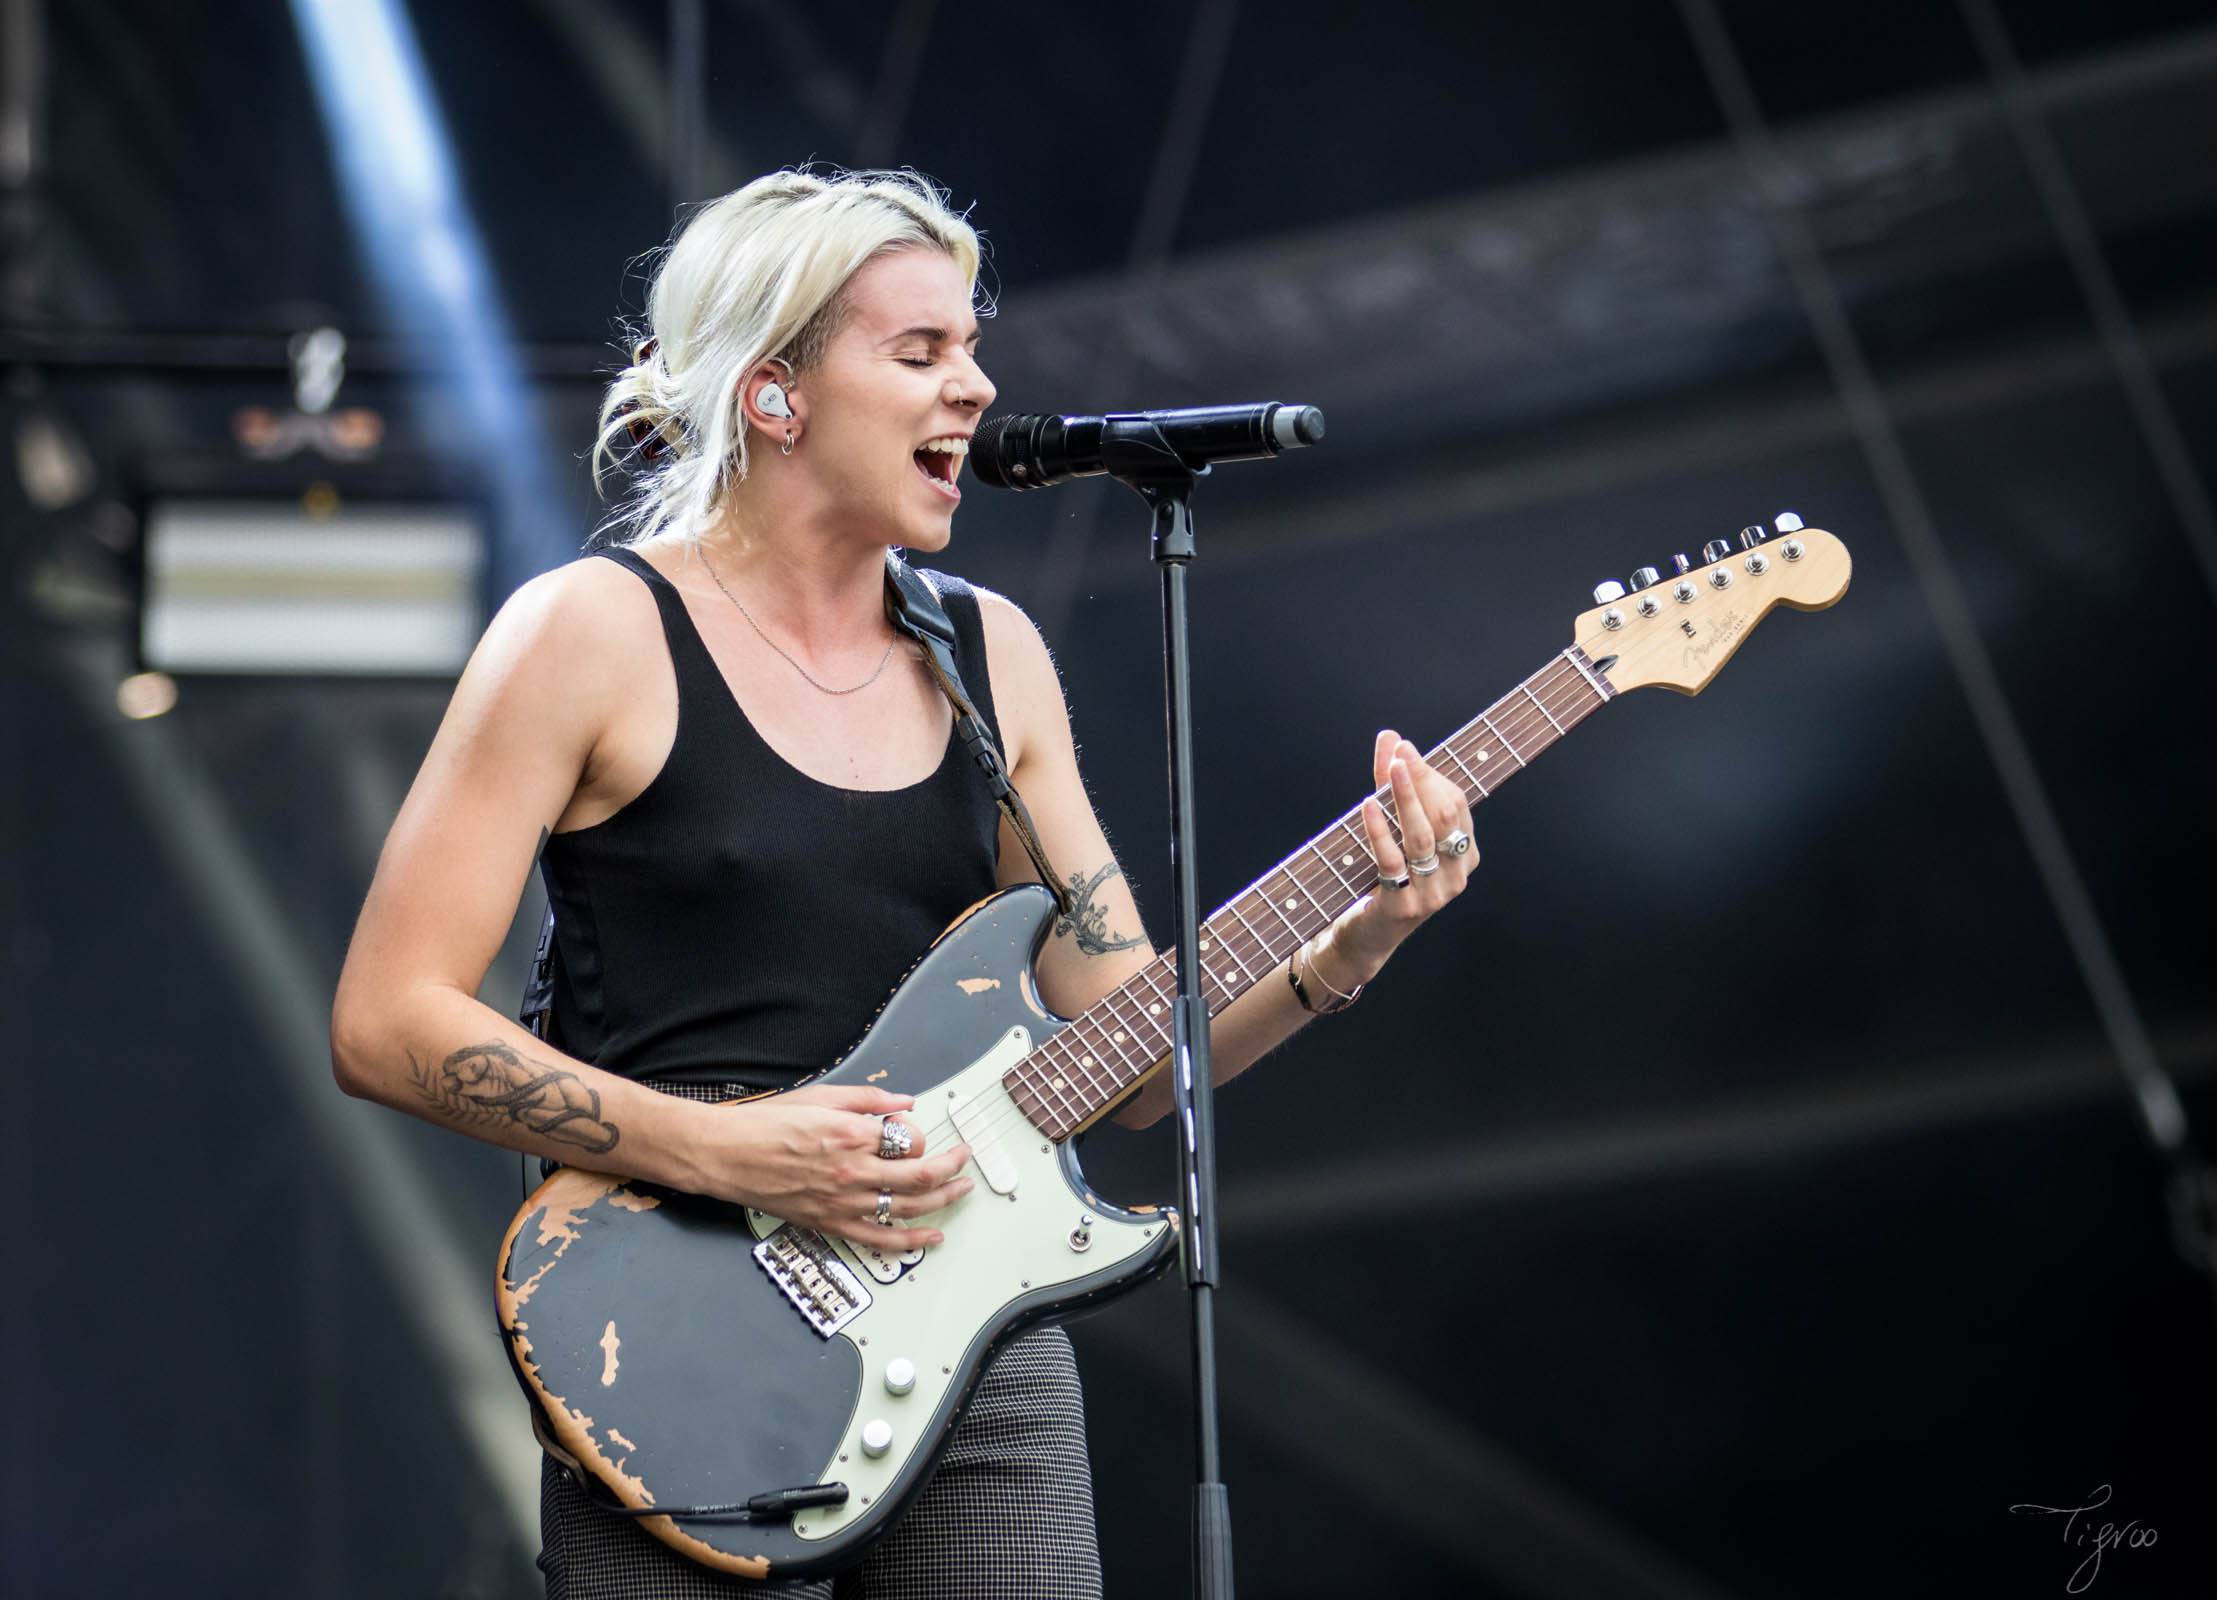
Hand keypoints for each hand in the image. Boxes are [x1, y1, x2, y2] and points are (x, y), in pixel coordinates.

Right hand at [691, 1082, 973, 1250]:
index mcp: (852, 1134)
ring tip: (961, 1192)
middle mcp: (853, 1171)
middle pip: (921, 1175)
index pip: (909, 1138)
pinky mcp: (831, 1223)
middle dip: (951, 1167)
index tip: (912, 1128)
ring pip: (909, 1208)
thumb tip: (905, 1102)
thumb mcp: (822, 1096)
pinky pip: (880, 1239)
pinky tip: (932, 1239)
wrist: (725, 1154)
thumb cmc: (766, 1123)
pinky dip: (911, 1242)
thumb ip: (869, 1099)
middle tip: (964, 1159)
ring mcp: (843, 1202)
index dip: (918, 1132)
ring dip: (942, 1201)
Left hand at [1326, 730, 1479, 983]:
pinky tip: (1369, 806)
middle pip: (1445, 817)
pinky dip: (1380, 831)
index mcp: (1465, 855)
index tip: (1405, 748)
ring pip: (1422, 838)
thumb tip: (1391, 737)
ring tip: (1392, 769)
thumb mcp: (1394, 830)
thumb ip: (1392, 785)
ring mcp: (1433, 894)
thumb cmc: (1385, 876)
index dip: (1431, 774)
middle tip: (1401, 753)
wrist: (1368, 935)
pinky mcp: (1404, 907)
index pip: (1457, 805)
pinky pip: (1393, 862)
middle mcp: (1456, 875)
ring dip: (1406, 798)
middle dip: (1423, 781)